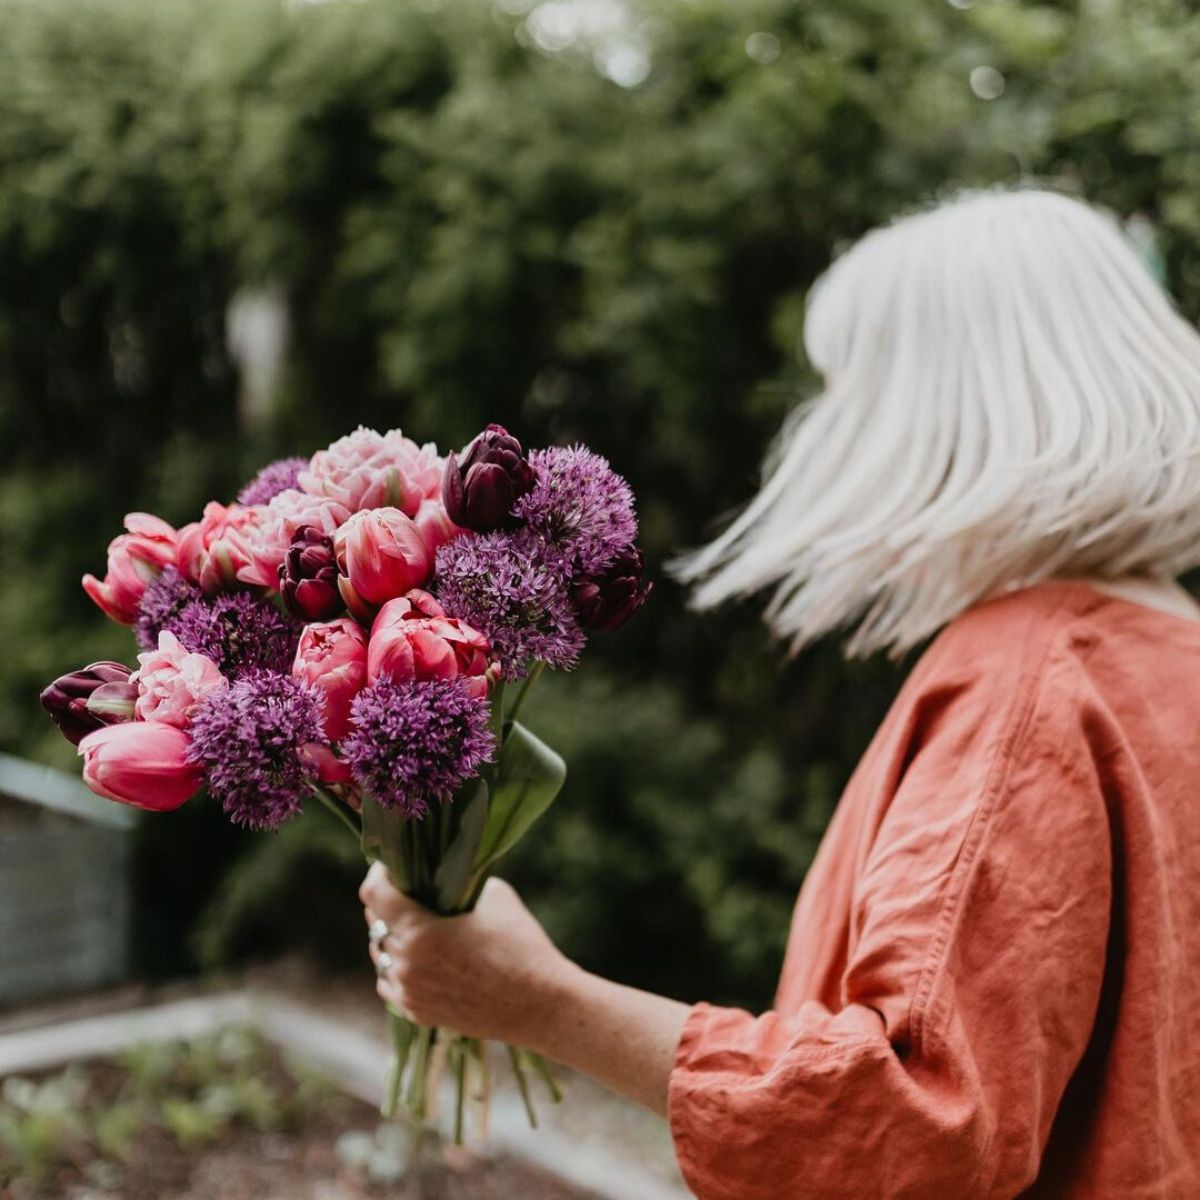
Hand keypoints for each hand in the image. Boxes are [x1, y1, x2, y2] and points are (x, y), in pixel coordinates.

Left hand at [359, 862, 577, 1045]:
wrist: (540, 1005)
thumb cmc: (522, 946)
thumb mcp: (495, 896)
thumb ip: (462, 883)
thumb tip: (448, 874)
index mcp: (420, 932)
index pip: (375, 894)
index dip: (380, 873)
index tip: (391, 865)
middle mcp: (406, 964)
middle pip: (375, 923)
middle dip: (387, 903)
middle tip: (407, 890)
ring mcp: (409, 993)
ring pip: (381, 954)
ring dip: (391, 936)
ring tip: (413, 924)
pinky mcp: (418, 1013)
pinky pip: (391, 983)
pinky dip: (398, 966)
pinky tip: (417, 957)